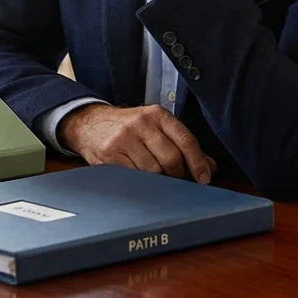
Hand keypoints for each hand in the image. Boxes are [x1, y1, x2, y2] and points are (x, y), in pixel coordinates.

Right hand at [59, 104, 215, 183]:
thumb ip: (182, 145)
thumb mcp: (155, 128)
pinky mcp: (110, 155)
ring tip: (152, 175)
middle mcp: (140, 123)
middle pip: (171, 158)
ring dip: (157, 179)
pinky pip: (134, 177)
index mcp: (156, 114)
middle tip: (175, 179)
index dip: (198, 162)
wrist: (88, 123)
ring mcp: (123, 139)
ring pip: (153, 171)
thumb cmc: (127, 128)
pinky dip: (141, 182)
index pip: (185, 139)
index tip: (204, 178)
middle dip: (177, 174)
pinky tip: (138, 177)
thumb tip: (209, 167)